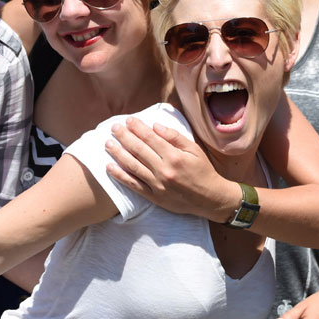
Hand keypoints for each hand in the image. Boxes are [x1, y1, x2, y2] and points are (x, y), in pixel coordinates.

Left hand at [105, 118, 234, 221]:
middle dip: (124, 137)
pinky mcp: (154, 197)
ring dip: (118, 154)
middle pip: (139, 150)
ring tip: (108, 144)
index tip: (128, 120)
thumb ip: (175, 137)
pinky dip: (120, 176)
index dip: (137, 128)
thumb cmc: (203, 171)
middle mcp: (164, 170)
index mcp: (174, 157)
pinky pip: (134, 185)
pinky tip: (109, 167)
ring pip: (133, 166)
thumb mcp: (194, 150)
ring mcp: (158, 185)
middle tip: (114, 128)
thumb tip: (155, 126)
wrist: (210, 199)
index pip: (150, 138)